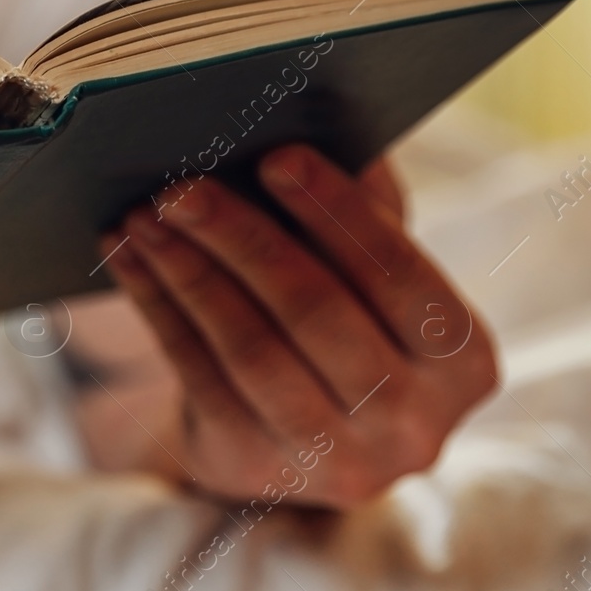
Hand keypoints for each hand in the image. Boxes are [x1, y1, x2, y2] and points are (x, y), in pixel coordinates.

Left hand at [97, 145, 494, 509]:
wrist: (296, 442)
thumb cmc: (343, 327)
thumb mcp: (371, 280)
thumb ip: (363, 211)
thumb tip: (315, 120)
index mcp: (463, 361)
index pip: (401, 276)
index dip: (337, 213)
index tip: (276, 156)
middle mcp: (414, 423)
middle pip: (316, 313)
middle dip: (242, 239)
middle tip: (182, 186)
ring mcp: (336, 460)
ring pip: (248, 349)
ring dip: (187, 272)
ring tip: (143, 215)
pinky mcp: (257, 471)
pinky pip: (196, 375)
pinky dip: (156, 307)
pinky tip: (127, 256)